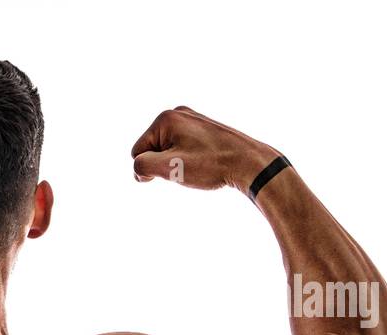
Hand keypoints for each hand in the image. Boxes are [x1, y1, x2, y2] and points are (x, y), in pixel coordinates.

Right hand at [130, 106, 278, 190]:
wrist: (249, 162)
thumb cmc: (211, 164)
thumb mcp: (169, 168)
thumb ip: (142, 166)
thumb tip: (139, 167)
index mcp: (166, 118)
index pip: (137, 152)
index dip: (151, 168)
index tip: (175, 169)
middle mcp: (178, 113)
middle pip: (152, 149)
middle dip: (164, 164)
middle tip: (189, 167)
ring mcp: (192, 119)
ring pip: (167, 151)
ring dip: (177, 164)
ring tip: (199, 165)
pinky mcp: (202, 128)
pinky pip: (182, 149)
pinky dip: (188, 160)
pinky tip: (205, 161)